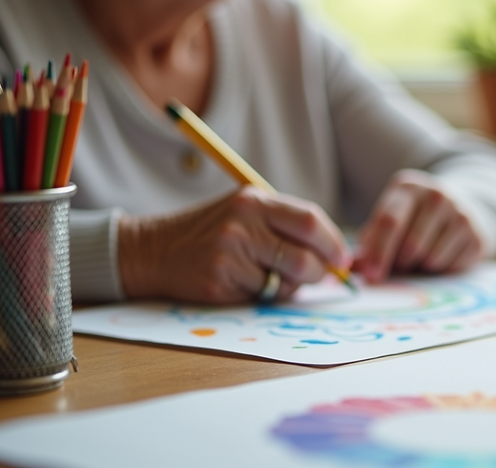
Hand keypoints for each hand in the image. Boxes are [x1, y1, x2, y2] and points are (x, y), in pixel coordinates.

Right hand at [118, 186, 350, 303]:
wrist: (153, 249)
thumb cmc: (211, 232)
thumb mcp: (246, 213)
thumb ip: (285, 226)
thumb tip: (336, 256)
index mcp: (255, 200)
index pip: (310, 220)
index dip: (333, 243)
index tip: (342, 260)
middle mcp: (243, 222)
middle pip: (303, 255)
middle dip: (318, 272)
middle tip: (316, 277)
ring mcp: (229, 252)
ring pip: (284, 281)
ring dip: (288, 287)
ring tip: (271, 278)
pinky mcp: (218, 279)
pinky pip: (259, 295)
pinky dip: (260, 295)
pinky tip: (241, 283)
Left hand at [355, 169, 485, 282]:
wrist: (463, 206)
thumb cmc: (415, 220)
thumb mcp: (391, 221)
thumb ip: (369, 244)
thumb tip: (348, 270)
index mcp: (407, 188)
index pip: (389, 222)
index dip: (378, 253)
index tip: (371, 277)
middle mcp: (435, 194)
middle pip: (410, 245)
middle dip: (401, 264)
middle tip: (402, 264)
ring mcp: (460, 212)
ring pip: (431, 258)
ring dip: (421, 266)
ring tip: (423, 255)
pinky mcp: (476, 233)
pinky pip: (451, 266)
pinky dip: (442, 269)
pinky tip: (443, 254)